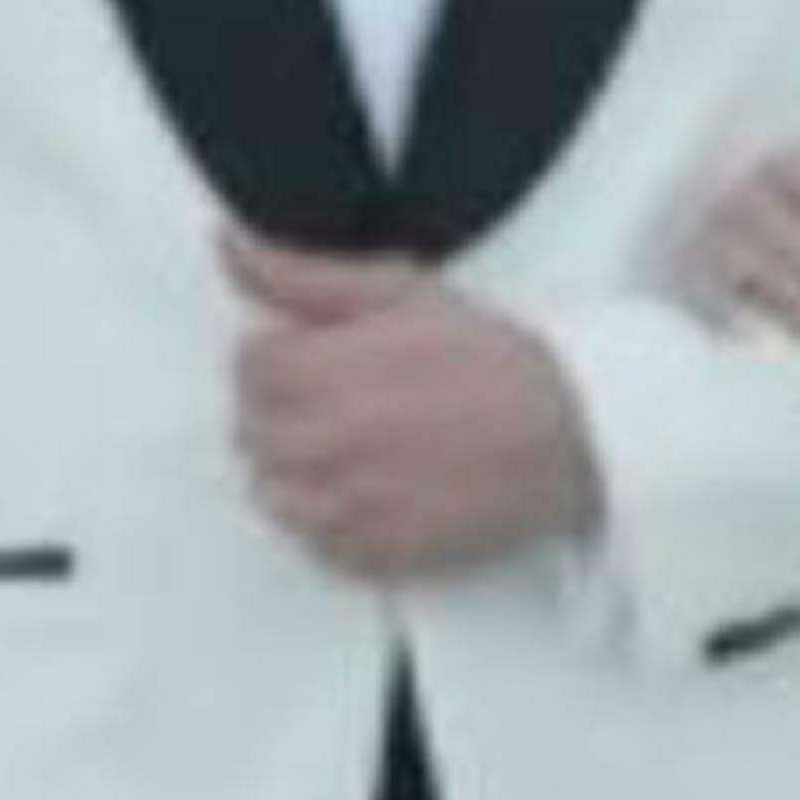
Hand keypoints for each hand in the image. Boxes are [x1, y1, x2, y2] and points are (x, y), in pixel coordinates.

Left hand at [224, 227, 600, 578]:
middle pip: (251, 430)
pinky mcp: (372, 554)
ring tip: (365, 446)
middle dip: (290, 411)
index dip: (286, 355)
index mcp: (319, 373)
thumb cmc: (491, 360)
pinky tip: (380, 487)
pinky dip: (335, 519)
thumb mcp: (401, 290)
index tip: (326, 356)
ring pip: (273, 490)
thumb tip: (228, 245)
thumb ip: (301, 273)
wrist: (571, 434)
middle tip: (353, 399)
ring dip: (303, 468)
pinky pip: (314, 542)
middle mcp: (321, 445)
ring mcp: (344, 506)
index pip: (245, 367)